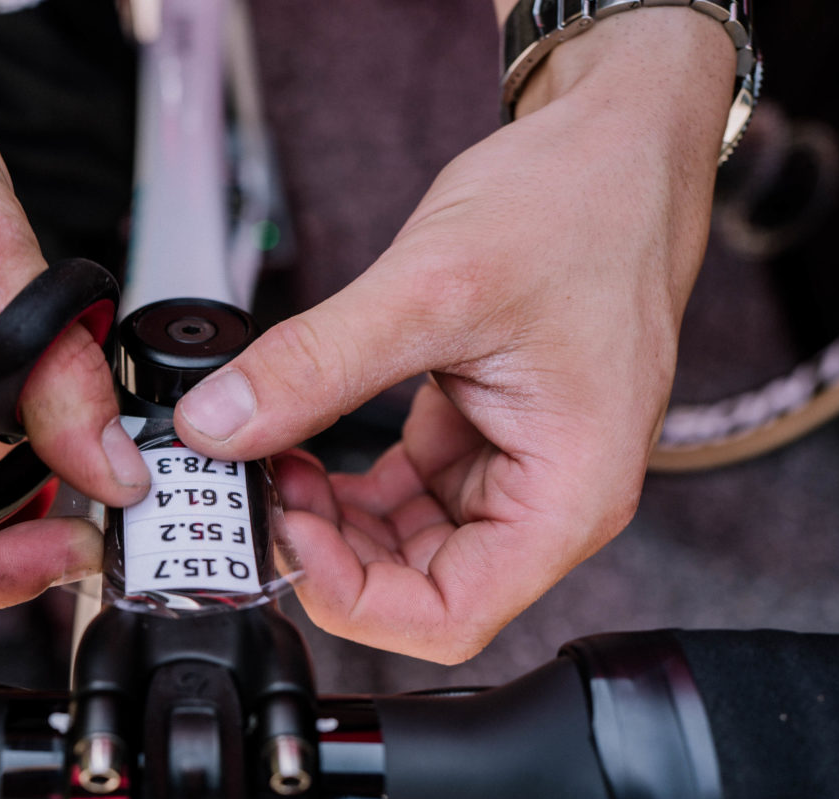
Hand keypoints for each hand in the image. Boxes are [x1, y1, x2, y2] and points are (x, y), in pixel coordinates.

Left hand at [173, 11, 733, 663]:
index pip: (448, 616)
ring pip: (402, 546)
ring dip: (330, 519)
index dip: (352, 596)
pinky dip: (347, 482)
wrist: (619, 142)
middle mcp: (547, 499)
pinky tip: (302, 439)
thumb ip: (317, 366)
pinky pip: (402, 494)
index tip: (283, 530)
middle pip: (418, 589)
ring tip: (270, 455)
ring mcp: (512, 471)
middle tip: (256, 487)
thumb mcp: (433, 286)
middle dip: (328, 553)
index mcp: (568, 495)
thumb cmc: (581, 206)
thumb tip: (219, 426)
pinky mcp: (480, 437)